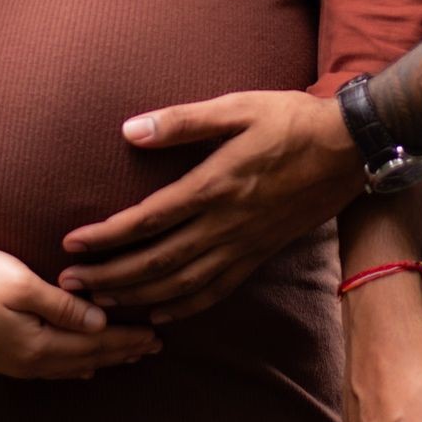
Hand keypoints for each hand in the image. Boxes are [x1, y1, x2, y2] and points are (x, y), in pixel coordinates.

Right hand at [0, 245, 161, 378]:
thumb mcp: (22, 285)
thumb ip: (63, 307)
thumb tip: (99, 324)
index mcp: (36, 344)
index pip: (93, 345)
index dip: (125, 340)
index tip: (154, 337)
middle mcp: (25, 361)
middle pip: (83, 360)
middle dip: (119, 353)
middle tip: (152, 349)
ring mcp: (9, 363)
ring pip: (66, 367)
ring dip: (98, 361)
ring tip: (124, 358)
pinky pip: (45, 368)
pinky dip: (69, 367)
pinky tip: (78, 368)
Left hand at [59, 91, 365, 321]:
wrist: (349, 147)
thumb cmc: (290, 119)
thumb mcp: (236, 107)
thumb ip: (182, 121)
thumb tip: (130, 130)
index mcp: (214, 185)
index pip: (147, 220)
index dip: (107, 237)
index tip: (73, 245)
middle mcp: (226, 223)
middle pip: (157, 261)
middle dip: (110, 276)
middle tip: (71, 285)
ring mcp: (244, 244)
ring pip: (182, 283)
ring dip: (138, 296)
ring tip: (102, 302)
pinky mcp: (260, 253)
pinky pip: (217, 290)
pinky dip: (185, 307)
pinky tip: (160, 314)